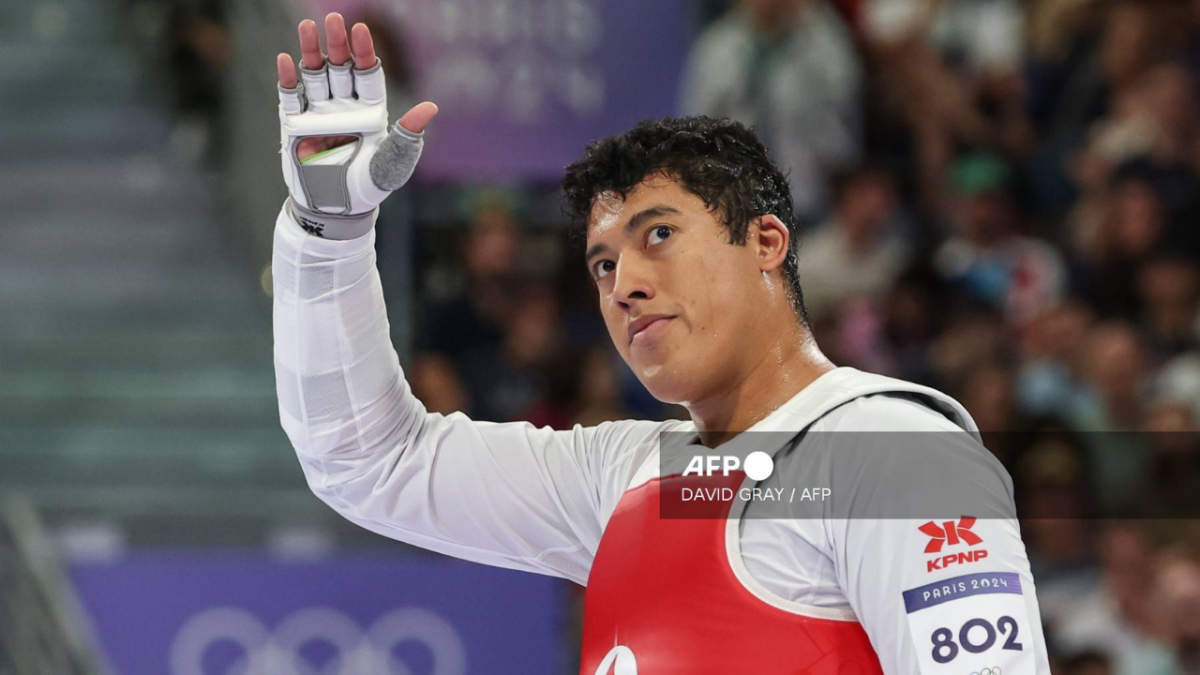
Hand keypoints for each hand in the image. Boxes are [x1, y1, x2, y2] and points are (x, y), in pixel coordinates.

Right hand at [276, 14, 437, 235]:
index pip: (367, 74)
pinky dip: (288, 79)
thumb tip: (430, 108)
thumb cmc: (368, 188)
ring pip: (314, 75)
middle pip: (340, 68)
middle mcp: (344, 106)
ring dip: (311, 52)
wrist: (334, 212)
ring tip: (308, 27)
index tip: (361, 28)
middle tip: (335, 18)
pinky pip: (291, 96)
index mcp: (370, 111)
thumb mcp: (391, 165)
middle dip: (337, 44)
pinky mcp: (296, 124)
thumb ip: (407, 137)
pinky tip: (286, 60)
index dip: (365, 52)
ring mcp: (319, 113)